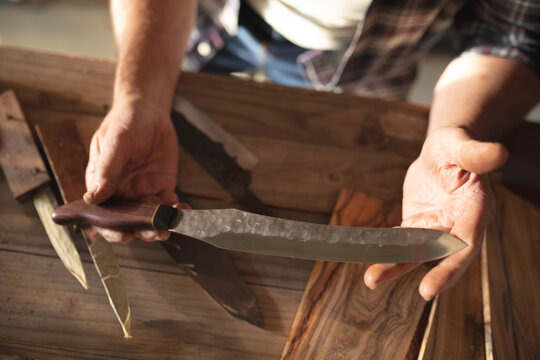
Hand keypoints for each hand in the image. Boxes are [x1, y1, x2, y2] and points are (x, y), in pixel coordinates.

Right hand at [84, 100, 179, 242]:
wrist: (149, 111)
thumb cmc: (125, 123)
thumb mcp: (114, 143)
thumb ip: (107, 169)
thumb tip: (94, 196)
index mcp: (102, 186)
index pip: (103, 215)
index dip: (111, 229)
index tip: (124, 236)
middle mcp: (122, 193)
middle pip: (130, 221)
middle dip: (143, 230)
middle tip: (157, 232)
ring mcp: (143, 192)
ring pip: (151, 217)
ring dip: (161, 224)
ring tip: (171, 225)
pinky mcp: (162, 186)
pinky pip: (169, 204)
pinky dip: (177, 210)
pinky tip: (184, 210)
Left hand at [364, 127, 507, 299]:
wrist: (440, 151)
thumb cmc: (454, 145)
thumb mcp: (460, 144)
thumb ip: (475, 154)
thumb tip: (499, 153)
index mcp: (475, 209)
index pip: (465, 244)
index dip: (450, 266)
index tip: (430, 288)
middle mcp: (458, 225)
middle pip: (441, 256)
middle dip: (424, 275)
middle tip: (400, 286)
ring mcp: (437, 228)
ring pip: (417, 252)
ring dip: (394, 265)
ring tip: (371, 278)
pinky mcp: (419, 226)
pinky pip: (403, 241)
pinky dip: (387, 249)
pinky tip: (369, 254)